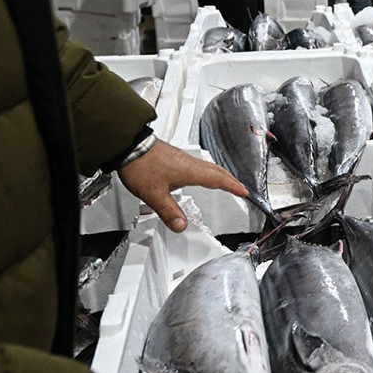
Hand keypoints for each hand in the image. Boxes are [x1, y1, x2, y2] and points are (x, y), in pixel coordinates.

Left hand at [118, 139, 247, 231]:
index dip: (233, 186)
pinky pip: (198, 164)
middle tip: (239, 187)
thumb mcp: (154, 195)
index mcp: (190, 171)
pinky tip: (198, 175)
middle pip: (217, 171)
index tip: (244, 192)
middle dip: (231, 179)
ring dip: (220, 174)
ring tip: (224, 181)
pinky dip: (207, 170)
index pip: (218, 179)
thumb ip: (169, 212)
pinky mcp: (174, 157)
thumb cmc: (140, 165)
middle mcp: (189, 163)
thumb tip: (181, 226)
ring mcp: (182, 158)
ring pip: (208, 166)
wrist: (128, 146)